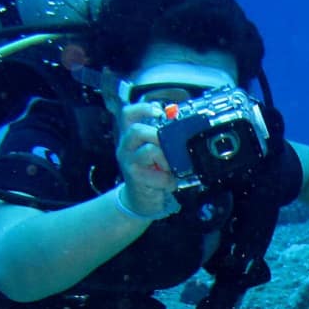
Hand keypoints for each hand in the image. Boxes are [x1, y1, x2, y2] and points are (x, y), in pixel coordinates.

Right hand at [115, 101, 178, 217]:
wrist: (140, 199)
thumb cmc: (151, 172)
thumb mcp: (155, 152)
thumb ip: (163, 138)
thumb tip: (182, 125)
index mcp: (131, 137)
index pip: (128, 114)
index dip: (143, 109)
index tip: (160, 112)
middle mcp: (126, 147)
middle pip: (136, 130)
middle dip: (158, 135)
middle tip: (171, 145)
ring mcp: (129, 163)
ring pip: (149, 151)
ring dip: (166, 159)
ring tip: (170, 167)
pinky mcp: (136, 179)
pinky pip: (157, 175)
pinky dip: (168, 180)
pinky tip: (169, 183)